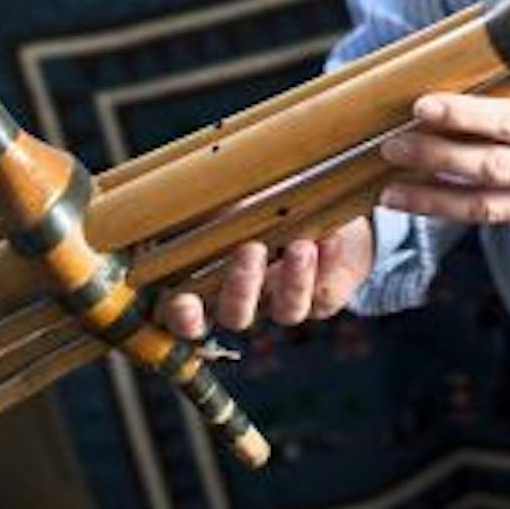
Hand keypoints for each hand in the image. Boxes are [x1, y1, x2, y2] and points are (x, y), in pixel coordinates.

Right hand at [160, 217, 373, 338]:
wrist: (328, 198)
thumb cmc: (267, 197)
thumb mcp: (233, 197)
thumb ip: (208, 205)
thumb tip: (180, 192)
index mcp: (216, 280)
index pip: (190, 314)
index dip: (184, 316)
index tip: (184, 302)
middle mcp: (251, 299)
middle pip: (236, 314)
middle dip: (241, 286)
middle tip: (251, 249)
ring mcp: (287, 302)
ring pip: (286, 311)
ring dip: (293, 281)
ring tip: (300, 246)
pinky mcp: (325, 298)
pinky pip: (326, 294)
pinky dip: (328, 265)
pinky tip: (329, 239)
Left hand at [376, 75, 509, 225]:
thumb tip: (453, 61)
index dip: (463, 117)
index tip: (420, 106)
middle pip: (492, 169)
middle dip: (436, 158)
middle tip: (391, 145)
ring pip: (487, 207)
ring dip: (433, 199)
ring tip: (389, 191)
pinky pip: (495, 218)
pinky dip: (453, 209)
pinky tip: (419, 200)